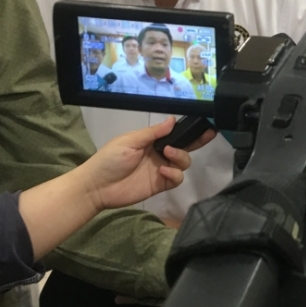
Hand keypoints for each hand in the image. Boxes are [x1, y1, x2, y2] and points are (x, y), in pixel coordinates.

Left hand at [78, 117, 214, 210]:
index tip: (203, 124)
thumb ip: (153, 133)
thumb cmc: (110, 159)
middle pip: (185, 147)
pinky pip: (177, 179)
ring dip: (181, 157)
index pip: (175, 133)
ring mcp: (161, 169)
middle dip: (198, 141)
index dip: (189, 130)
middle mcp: (160, 154)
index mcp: (152, 141)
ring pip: (184, 162)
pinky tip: (163, 171)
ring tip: (168, 155)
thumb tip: (173, 119)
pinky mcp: (160, 184)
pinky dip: (174, 173)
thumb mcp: (130, 141)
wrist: (97, 187)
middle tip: (208, 135)